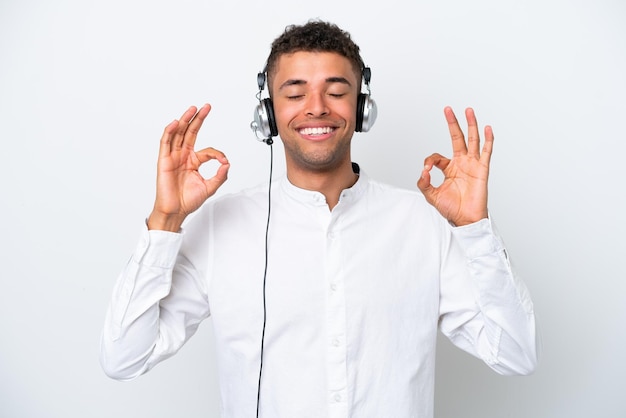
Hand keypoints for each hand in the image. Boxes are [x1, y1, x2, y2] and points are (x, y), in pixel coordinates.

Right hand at [147, 104, 229, 231]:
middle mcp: (183, 156)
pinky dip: (169, 132)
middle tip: (206, 107)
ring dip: (184, 120)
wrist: (175, 211)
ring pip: (178, 134)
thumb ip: (220, 176)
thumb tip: (227, 164)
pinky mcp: (164, 160)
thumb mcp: (210, 187)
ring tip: (192, 109)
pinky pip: (165, 143)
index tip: (224, 162)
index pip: (207, 150)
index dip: (218, 154)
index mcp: (193, 161)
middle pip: (190, 132)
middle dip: (198, 119)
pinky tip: (175, 123)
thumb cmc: (188, 201)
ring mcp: (173, 157)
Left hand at [417, 107, 492, 225]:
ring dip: (470, 125)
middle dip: (452, 123)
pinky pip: (486, 152)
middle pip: (457, 138)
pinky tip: (487, 128)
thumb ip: (424, 183)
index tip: (426, 172)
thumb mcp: (431, 196)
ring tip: (468, 110)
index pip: (437, 157)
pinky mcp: (482, 169)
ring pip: (472, 140)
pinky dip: (488, 140)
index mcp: (449, 168)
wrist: (465, 219)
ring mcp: (472, 164)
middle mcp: (461, 163)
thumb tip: (424, 172)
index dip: (429, 161)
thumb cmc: (452, 208)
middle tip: (448, 109)